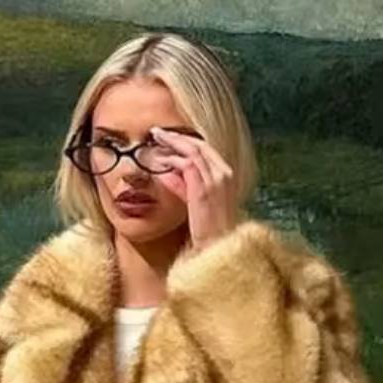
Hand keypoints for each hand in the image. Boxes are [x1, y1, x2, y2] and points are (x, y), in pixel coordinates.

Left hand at [150, 126, 236, 252]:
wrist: (216, 249)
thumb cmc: (208, 231)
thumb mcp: (195, 204)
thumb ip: (183, 187)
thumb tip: (166, 174)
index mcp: (227, 176)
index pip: (206, 150)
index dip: (186, 141)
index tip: (169, 138)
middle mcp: (224, 174)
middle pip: (200, 145)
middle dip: (177, 136)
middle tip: (158, 133)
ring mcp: (216, 180)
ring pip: (193, 150)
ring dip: (172, 142)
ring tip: (156, 139)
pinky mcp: (204, 189)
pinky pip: (187, 165)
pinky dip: (172, 160)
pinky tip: (160, 160)